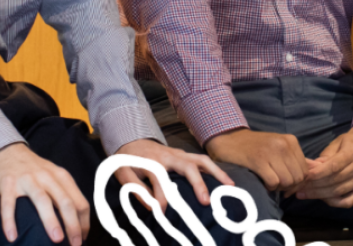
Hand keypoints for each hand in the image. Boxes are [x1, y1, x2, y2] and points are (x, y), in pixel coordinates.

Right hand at [0, 142, 88, 245]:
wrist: (7, 151)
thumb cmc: (34, 170)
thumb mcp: (53, 177)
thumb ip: (64, 195)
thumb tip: (76, 224)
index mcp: (62, 177)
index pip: (79, 201)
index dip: (83, 222)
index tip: (82, 239)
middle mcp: (47, 177)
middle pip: (64, 201)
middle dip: (73, 224)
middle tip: (75, 244)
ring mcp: (27, 179)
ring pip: (42, 200)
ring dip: (51, 220)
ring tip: (56, 239)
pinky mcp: (8, 183)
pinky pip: (9, 204)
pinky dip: (10, 220)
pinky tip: (12, 236)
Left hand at [113, 139, 233, 211]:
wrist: (131, 139)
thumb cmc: (128, 160)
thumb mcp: (123, 174)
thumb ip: (135, 189)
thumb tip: (151, 207)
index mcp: (153, 161)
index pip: (160, 181)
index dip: (162, 199)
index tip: (162, 214)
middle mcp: (170, 156)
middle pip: (188, 166)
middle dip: (198, 184)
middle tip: (206, 201)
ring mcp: (180, 154)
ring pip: (201, 160)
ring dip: (216, 172)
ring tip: (230, 186)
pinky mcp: (185, 155)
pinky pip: (203, 161)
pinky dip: (215, 170)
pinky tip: (224, 181)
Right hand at [205, 129, 307, 193]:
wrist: (229, 138)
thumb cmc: (255, 147)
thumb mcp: (278, 147)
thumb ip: (292, 159)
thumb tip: (309, 177)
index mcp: (291, 141)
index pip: (305, 170)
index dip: (297, 182)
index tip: (285, 183)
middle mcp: (283, 144)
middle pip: (298, 178)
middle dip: (288, 186)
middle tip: (276, 184)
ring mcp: (271, 152)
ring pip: (287, 181)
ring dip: (278, 187)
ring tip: (268, 181)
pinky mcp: (258, 160)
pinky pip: (273, 182)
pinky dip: (268, 187)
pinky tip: (262, 181)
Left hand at [296, 119, 352, 207]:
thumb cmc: (352, 141)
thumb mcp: (338, 142)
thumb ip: (325, 156)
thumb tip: (309, 170)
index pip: (332, 168)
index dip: (315, 175)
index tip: (301, 178)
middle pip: (334, 182)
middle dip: (313, 187)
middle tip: (297, 189)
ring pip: (338, 193)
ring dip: (319, 195)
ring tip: (304, 194)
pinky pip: (348, 202)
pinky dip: (334, 202)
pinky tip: (322, 199)